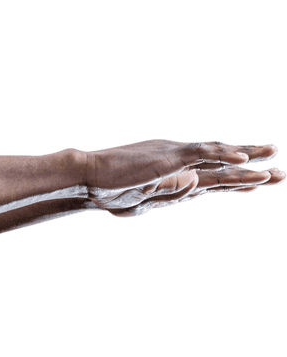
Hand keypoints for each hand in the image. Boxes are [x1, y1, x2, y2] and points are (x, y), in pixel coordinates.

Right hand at [82, 140, 283, 217]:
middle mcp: (180, 162)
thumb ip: (169, 196)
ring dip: (246, 157)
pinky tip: (244, 159)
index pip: (210, 178)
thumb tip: (194, 186)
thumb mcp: (142, 203)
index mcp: (173, 174)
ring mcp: (176, 157)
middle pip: (221, 166)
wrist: (89, 178)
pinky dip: (225, 155)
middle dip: (251, 171)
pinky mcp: (170, 156)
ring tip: (272, 157)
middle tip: (279, 174)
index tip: (258, 184)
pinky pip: (203, 153)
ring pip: (218, 156)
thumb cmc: (107, 192)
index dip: (235, 181)